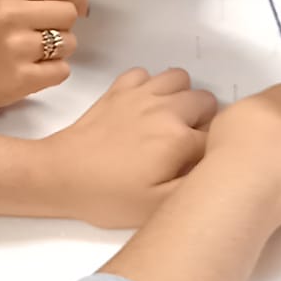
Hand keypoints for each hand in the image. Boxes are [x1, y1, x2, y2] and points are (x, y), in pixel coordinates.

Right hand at [0, 0, 88, 107]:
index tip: (77, 6)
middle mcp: (8, 14)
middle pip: (68, 13)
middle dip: (63, 24)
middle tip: (45, 32)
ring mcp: (15, 47)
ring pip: (69, 43)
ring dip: (59, 49)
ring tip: (36, 52)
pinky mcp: (22, 78)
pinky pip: (62, 70)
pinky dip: (53, 72)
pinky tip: (33, 69)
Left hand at [44, 67, 216, 230]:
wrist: (61, 175)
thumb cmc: (108, 197)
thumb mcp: (158, 207)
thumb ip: (196, 184)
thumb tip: (218, 167)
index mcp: (179, 139)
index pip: (218, 137)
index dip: (212, 153)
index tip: (196, 166)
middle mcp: (165, 109)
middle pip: (206, 102)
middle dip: (203, 122)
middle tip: (185, 148)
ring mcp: (140, 94)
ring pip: (180, 79)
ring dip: (181, 98)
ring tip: (170, 123)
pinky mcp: (118, 89)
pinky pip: (146, 74)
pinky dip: (150, 86)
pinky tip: (144, 109)